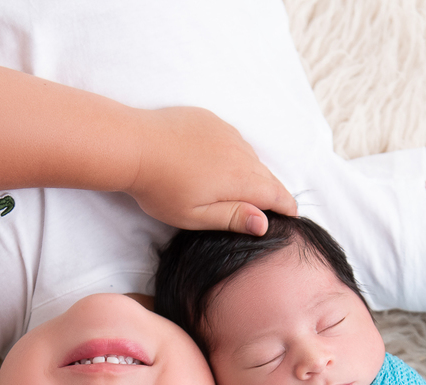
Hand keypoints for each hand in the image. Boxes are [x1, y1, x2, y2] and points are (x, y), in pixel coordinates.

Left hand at [127, 106, 297, 234]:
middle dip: (270, 190)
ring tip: (241, 186)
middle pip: (265, 174)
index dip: (286, 206)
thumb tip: (264, 224)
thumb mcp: (196, 216)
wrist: (134, 146)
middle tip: (272, 206)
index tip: (292, 214)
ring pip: (248, 155)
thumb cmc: (161, 188)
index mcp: (239, 178)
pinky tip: (217, 163)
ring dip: (250, 171)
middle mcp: (239, 151)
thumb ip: (232, 218)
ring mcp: (225, 132)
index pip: (275, 193)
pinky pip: (231, 139)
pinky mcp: (209, 120)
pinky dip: (232, 153)